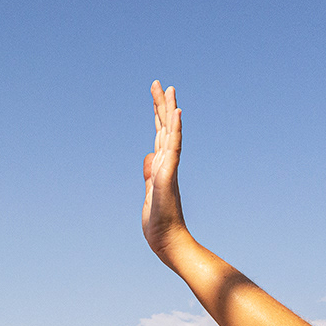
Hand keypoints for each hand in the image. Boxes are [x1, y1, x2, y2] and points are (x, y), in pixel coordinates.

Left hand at [142, 81, 189, 259]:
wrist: (168, 243)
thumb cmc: (160, 223)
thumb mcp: (149, 193)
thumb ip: (150, 174)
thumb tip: (149, 156)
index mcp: (161, 166)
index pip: (159, 134)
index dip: (158, 114)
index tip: (156, 94)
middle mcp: (167, 164)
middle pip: (165, 128)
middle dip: (161, 104)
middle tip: (159, 82)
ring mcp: (169, 169)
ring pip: (171, 134)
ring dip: (170, 111)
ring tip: (170, 89)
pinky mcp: (168, 177)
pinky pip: (173, 150)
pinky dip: (175, 131)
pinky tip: (176, 114)